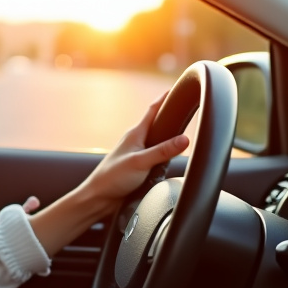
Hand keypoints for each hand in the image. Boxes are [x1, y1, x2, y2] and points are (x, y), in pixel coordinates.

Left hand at [23, 92, 189, 255]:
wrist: (99, 198)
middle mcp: (137, 141)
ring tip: (185, 135)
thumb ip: (163, 151)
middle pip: (158, 125)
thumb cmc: (112, 178)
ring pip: (158, 143)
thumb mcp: (140, 162)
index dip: (165, 98)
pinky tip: (171, 161)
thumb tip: (185, 139)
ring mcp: (138, 155)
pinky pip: (157, 157)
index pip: (153, 110)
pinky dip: (166, 156)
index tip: (177, 88)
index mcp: (135, 134)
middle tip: (188, 111)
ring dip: (170, 140)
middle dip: (172, 118)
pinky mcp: (139, 168)